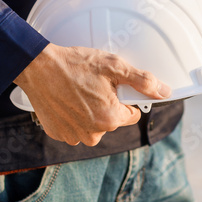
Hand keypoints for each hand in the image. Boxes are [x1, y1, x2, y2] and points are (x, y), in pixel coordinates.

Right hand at [14, 44, 169, 145]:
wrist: (37, 67)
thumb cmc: (75, 64)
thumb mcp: (114, 66)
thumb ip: (142, 81)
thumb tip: (164, 92)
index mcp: (110, 119)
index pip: (132, 114)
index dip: (125, 99)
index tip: (112, 87)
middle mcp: (93, 134)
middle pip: (112, 121)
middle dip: (107, 105)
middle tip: (93, 85)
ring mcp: (74, 136)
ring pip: (93, 126)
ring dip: (90, 112)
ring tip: (78, 91)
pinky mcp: (58, 133)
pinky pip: (75, 127)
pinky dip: (73, 115)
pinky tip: (66, 99)